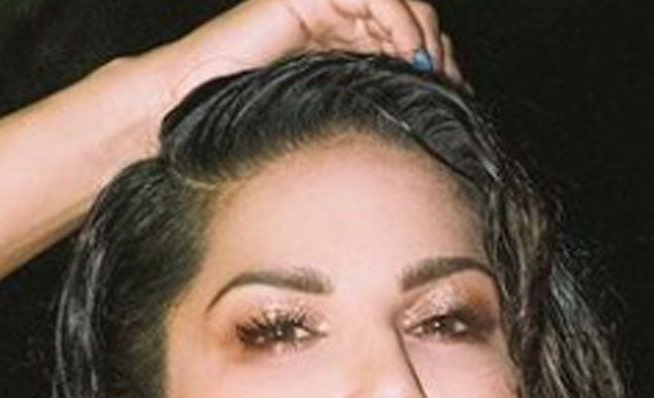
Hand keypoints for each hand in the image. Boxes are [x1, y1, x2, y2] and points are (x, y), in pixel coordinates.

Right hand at [147, 0, 463, 122]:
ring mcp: (328, 6)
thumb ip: (372, 113)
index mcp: (348, 52)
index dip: (439, 64)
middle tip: (447, 83)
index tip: (455, 97)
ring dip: (422, 32)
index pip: (410, 44)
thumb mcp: (333, 123)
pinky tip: (404, 49)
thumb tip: (429, 129)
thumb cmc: (253, 128)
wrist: (198, 108)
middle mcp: (342, 24)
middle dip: (437, 49)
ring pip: (398, 1)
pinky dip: (396, 17)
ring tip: (426, 68)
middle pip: (413, 19)